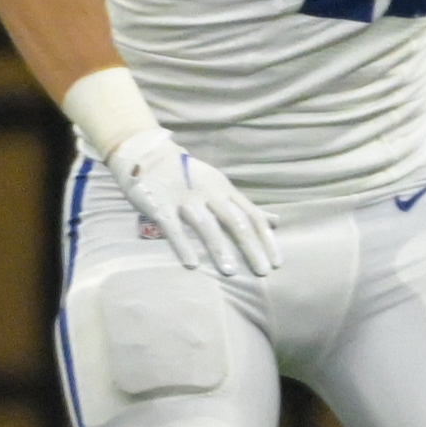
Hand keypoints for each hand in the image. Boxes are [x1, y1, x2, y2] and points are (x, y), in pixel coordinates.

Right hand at [104, 127, 277, 278]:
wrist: (148, 155)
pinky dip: (183, 245)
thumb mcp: (221, 187)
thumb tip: (276, 222)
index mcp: (225, 189)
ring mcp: (185, 198)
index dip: (266, 239)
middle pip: (235, 221)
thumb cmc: (190, 176)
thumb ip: (245, 207)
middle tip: (262, 272)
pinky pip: (173, 227)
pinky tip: (192, 264)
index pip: (252, 215)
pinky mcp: (161, 205)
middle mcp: (209, 193)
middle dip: (250, 247)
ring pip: (206, 225)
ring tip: (230, 272)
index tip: (277, 262)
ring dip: (219, 248)